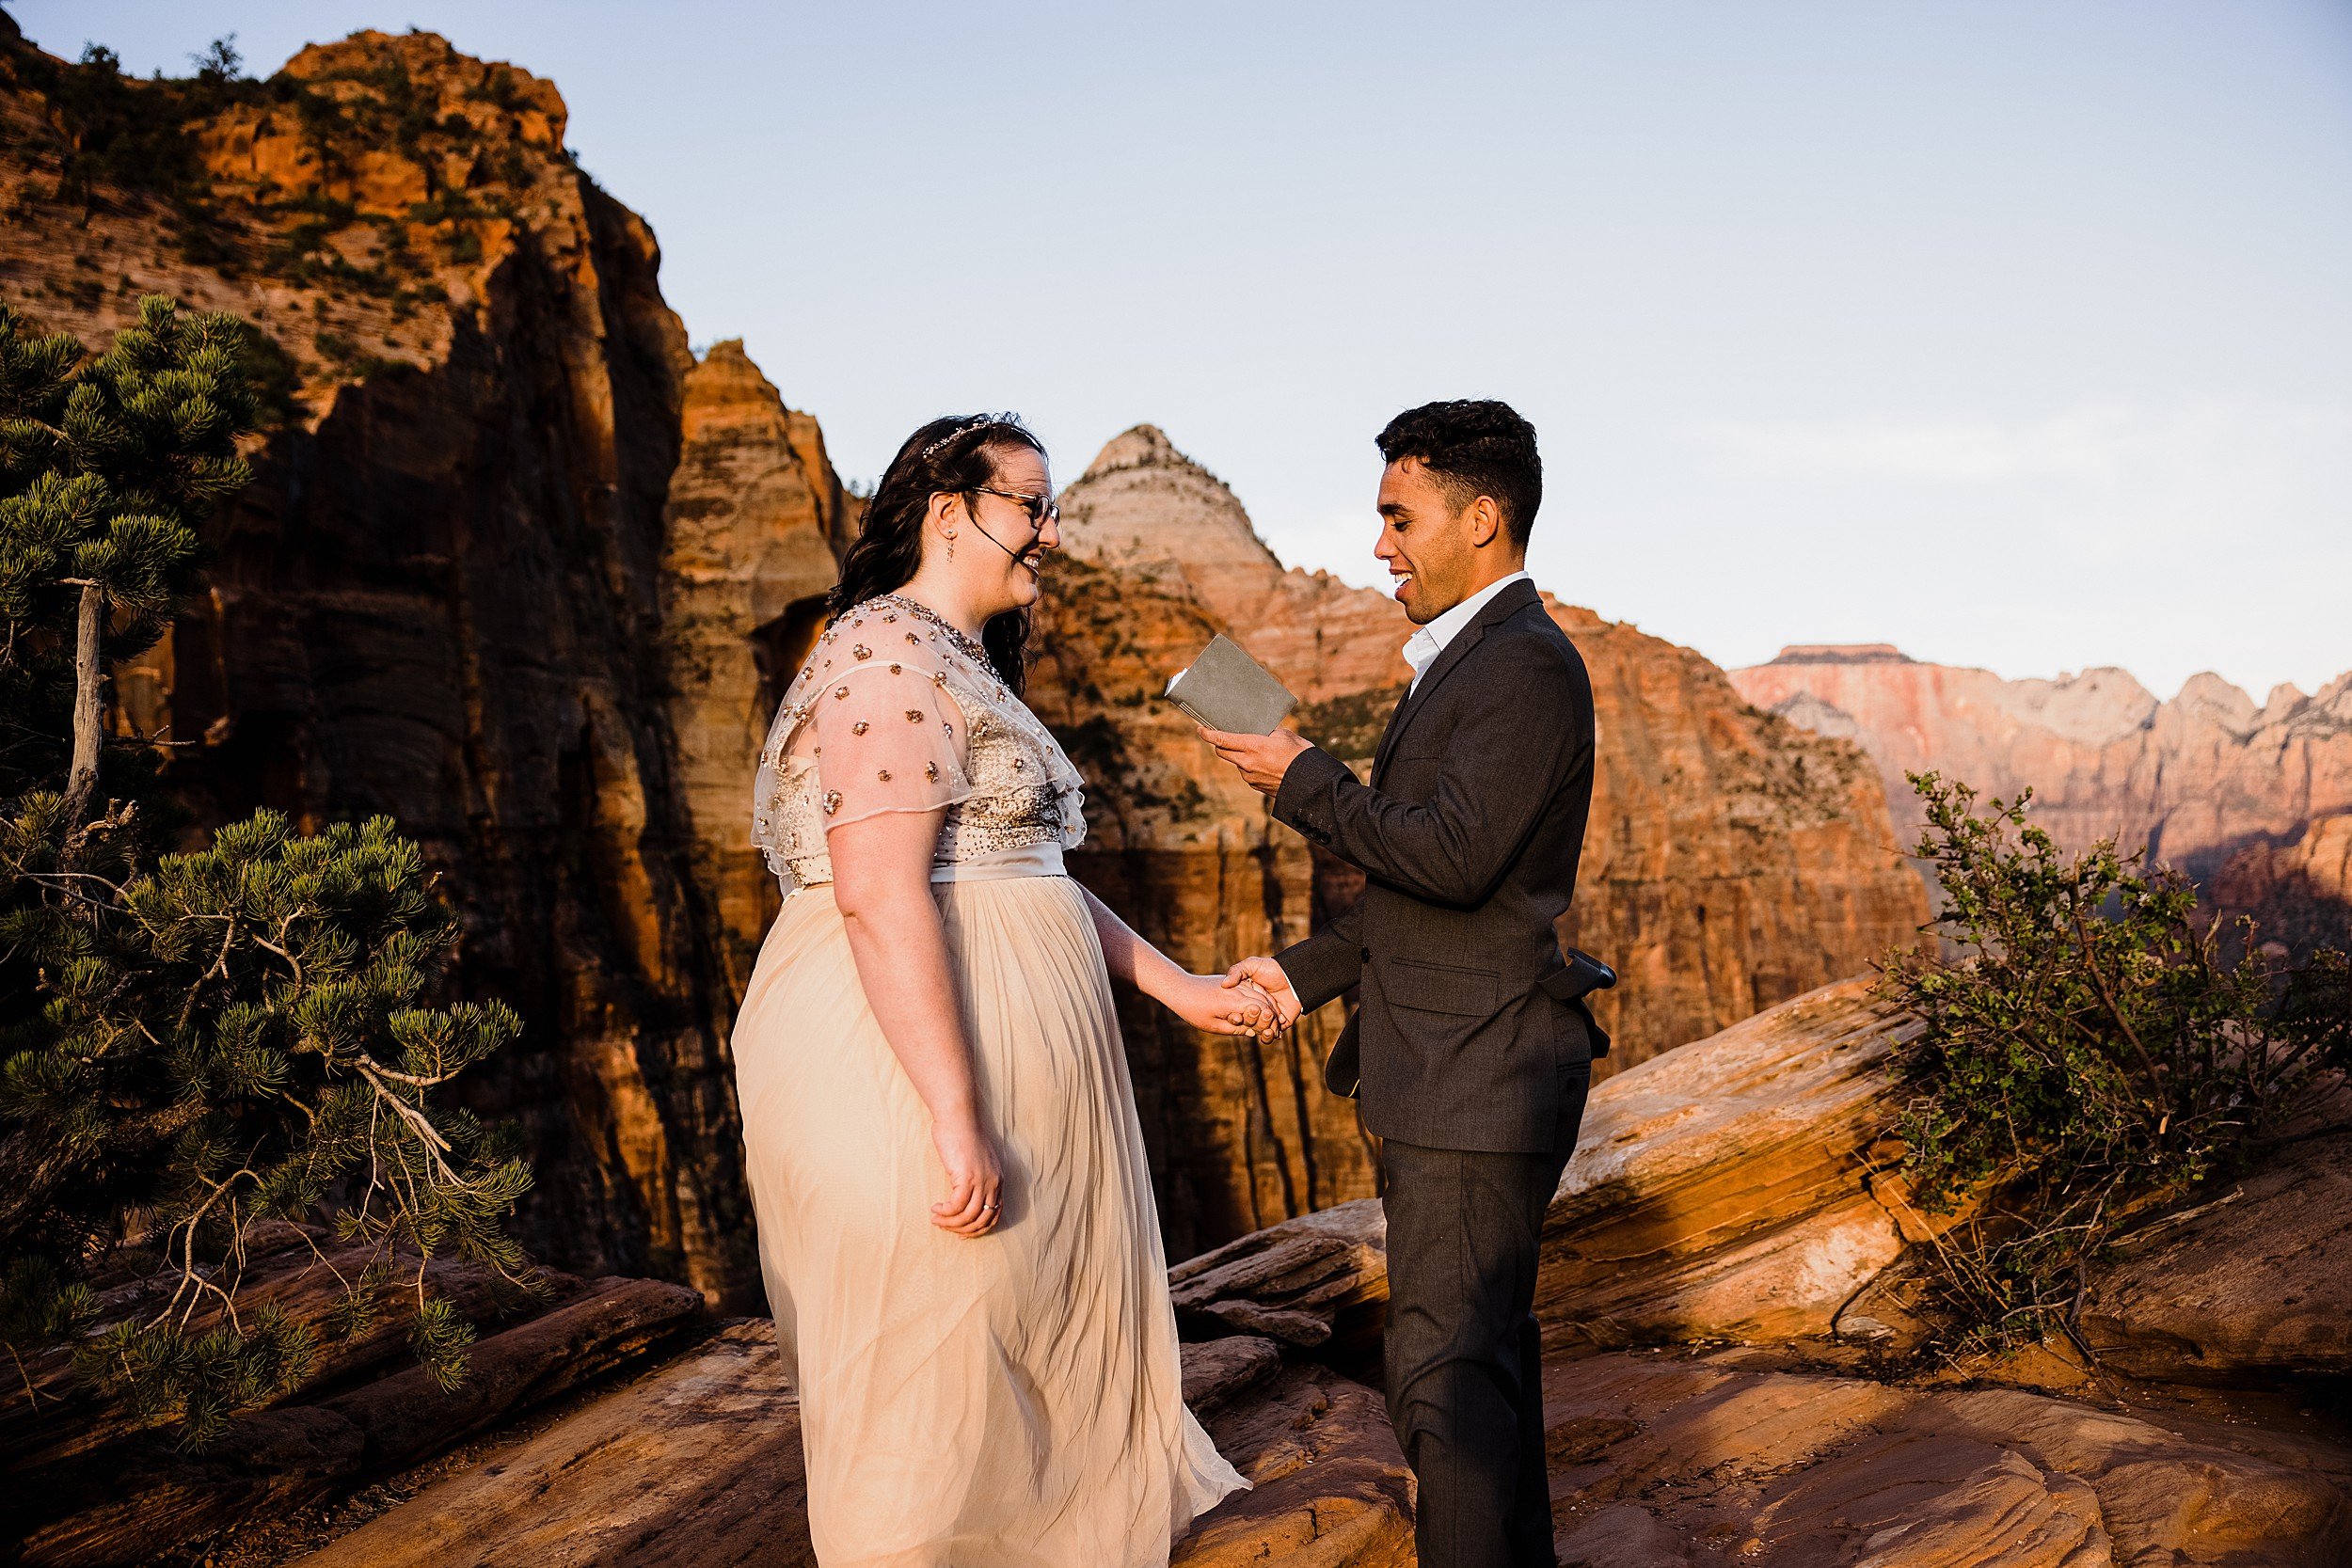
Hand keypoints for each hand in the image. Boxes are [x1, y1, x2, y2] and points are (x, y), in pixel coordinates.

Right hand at [929, 1113, 1003, 1237]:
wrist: (957, 1117)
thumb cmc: (961, 1135)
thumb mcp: (974, 1160)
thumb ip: (975, 1177)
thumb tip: (963, 1196)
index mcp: (998, 1179)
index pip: (994, 1214)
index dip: (978, 1228)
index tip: (961, 1232)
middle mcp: (994, 1182)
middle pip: (982, 1220)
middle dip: (962, 1229)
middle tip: (944, 1227)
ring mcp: (982, 1180)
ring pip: (969, 1216)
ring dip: (950, 1223)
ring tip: (936, 1220)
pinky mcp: (967, 1177)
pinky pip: (957, 1206)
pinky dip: (945, 1212)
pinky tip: (935, 1209)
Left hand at [1166, 971, 1281, 1040]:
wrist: (1181, 989)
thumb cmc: (1193, 1010)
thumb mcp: (1213, 1026)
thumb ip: (1235, 1029)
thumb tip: (1252, 1032)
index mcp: (1233, 1002)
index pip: (1261, 1011)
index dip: (1270, 1023)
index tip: (1272, 1034)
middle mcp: (1237, 990)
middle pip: (1264, 1002)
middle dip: (1272, 1017)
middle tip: (1274, 1030)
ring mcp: (1236, 984)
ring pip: (1260, 994)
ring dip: (1268, 1007)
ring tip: (1271, 1021)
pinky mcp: (1234, 981)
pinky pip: (1253, 988)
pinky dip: (1260, 998)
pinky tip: (1261, 1009)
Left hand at [1200, 724, 1313, 797]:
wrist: (1312, 784)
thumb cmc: (1301, 755)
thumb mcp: (1285, 735)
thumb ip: (1267, 732)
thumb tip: (1260, 732)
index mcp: (1253, 746)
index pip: (1222, 739)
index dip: (1208, 734)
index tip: (1200, 729)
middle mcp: (1247, 763)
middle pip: (1222, 752)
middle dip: (1220, 744)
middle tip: (1225, 736)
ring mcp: (1250, 777)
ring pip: (1236, 763)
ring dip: (1240, 756)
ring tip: (1260, 751)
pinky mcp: (1256, 786)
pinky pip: (1247, 773)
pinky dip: (1251, 766)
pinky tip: (1267, 764)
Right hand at [1222, 956, 1301, 1030]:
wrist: (1293, 976)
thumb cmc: (1272, 969)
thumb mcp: (1251, 965)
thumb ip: (1236, 972)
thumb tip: (1224, 984)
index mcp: (1245, 999)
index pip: (1235, 1012)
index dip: (1233, 1016)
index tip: (1236, 1015)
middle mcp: (1255, 1010)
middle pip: (1246, 1023)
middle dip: (1249, 1021)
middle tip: (1255, 1012)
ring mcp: (1266, 1018)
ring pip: (1257, 1031)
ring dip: (1259, 1030)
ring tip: (1264, 1023)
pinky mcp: (1278, 1024)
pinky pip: (1270, 1036)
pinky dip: (1268, 1036)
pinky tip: (1270, 1031)